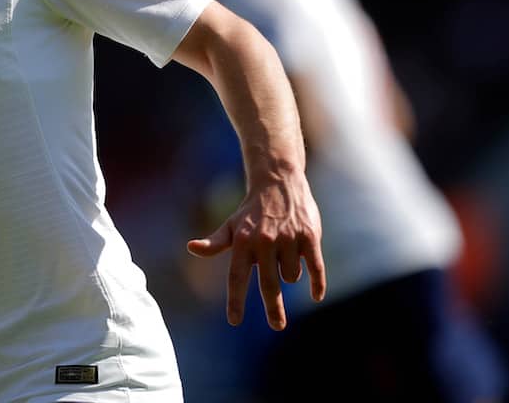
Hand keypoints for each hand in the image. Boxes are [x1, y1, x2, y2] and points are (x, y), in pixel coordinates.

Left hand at [187, 170, 325, 329]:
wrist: (278, 182)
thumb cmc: (251, 212)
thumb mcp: (231, 226)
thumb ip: (214, 243)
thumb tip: (191, 248)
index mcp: (243, 242)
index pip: (237, 277)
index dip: (235, 300)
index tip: (234, 321)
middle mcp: (264, 241)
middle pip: (268, 284)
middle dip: (273, 309)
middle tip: (277, 326)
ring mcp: (288, 239)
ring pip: (291, 276)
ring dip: (289, 274)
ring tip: (284, 253)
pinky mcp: (309, 237)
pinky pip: (315, 268)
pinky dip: (316, 283)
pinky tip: (316, 295)